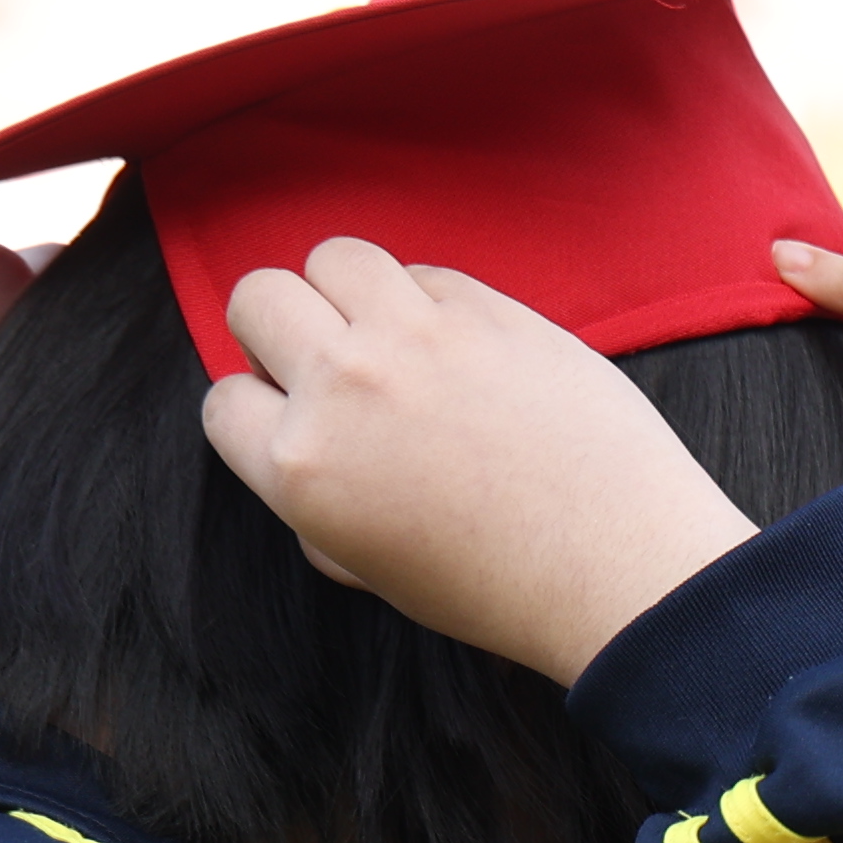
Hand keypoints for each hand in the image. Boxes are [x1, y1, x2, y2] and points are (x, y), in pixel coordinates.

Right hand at [203, 239, 754, 685]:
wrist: (618, 564)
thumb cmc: (499, 585)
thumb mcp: (372, 569)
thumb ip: (316, 505)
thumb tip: (302, 447)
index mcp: (301, 467)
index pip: (224, 399)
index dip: (257, 407)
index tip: (298, 418)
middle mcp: (344, 386)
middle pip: (257, 297)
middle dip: (279, 327)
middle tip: (327, 362)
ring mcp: (416, 336)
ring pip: (333, 256)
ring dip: (346, 291)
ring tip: (386, 334)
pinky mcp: (485, 307)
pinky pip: (423, 271)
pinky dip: (427, 300)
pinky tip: (460, 347)